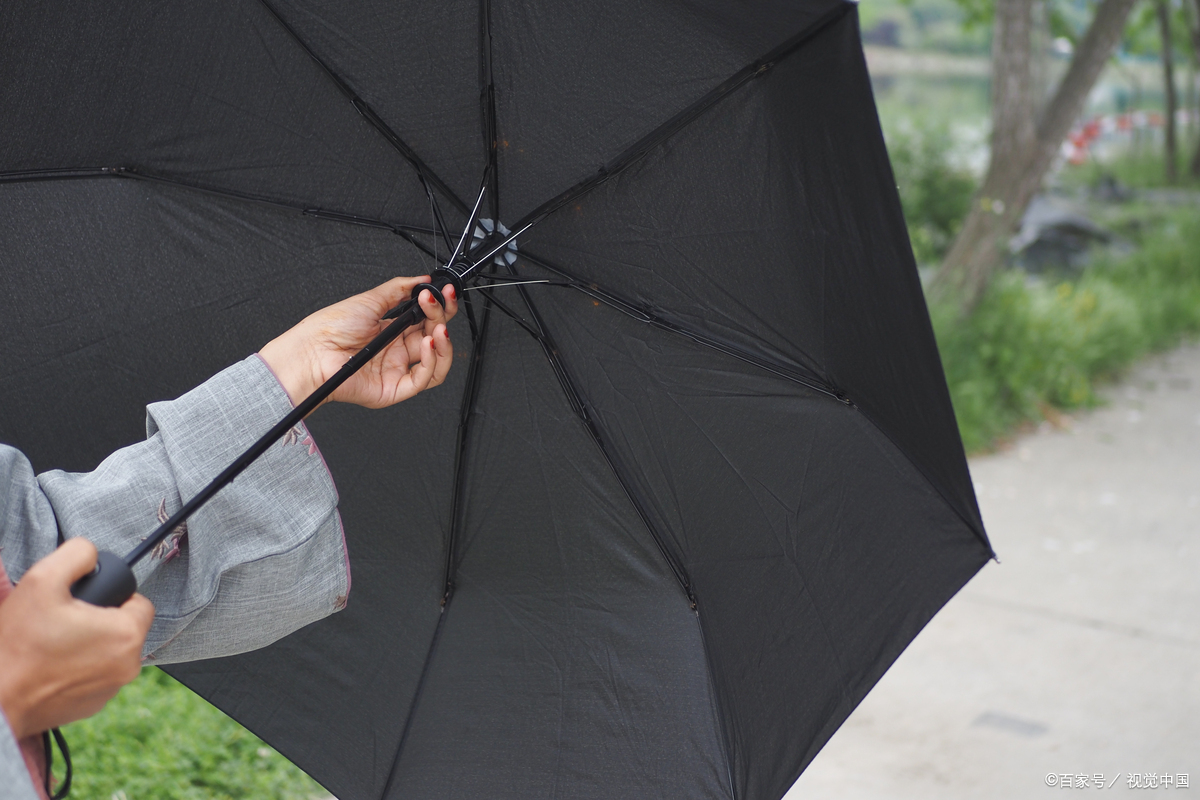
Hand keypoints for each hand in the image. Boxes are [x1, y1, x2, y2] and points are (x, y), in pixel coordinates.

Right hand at [0, 539, 154, 738]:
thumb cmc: (17, 646)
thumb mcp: (42, 580)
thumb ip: (76, 554)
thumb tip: (91, 553)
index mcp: (126, 635)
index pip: (140, 601)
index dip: (114, 595)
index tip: (87, 600)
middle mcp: (128, 665)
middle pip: (125, 627)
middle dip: (100, 619)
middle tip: (66, 619)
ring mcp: (111, 689)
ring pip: (110, 652)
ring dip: (91, 643)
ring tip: (56, 641)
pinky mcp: (93, 706)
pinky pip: (96, 675)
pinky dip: (81, 667)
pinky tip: (53, 664)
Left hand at [259, 276, 457, 409]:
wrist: (312, 351)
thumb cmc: (331, 329)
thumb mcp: (370, 300)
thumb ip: (400, 288)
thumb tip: (422, 279)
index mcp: (392, 331)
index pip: (426, 321)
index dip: (439, 308)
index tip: (443, 293)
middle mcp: (396, 351)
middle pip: (434, 338)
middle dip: (441, 319)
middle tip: (436, 304)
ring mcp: (396, 371)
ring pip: (436, 362)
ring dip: (444, 343)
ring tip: (438, 328)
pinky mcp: (394, 389)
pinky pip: (423, 380)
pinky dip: (432, 361)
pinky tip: (427, 344)